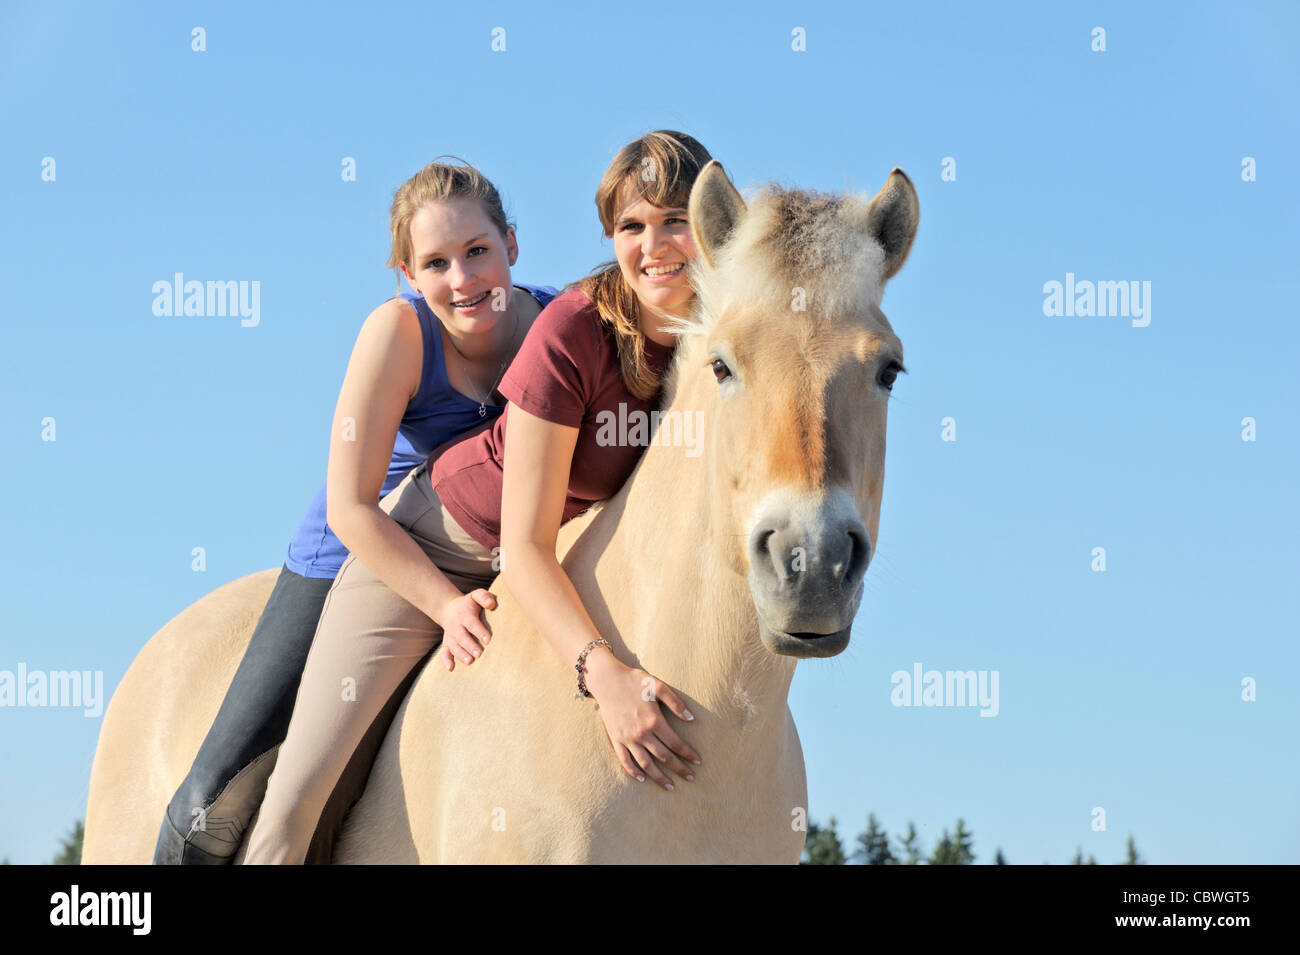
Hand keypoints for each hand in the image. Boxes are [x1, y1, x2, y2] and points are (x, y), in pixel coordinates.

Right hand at [435, 589, 495, 670]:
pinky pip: (444, 652)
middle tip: (480, 654)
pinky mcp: (447, 644)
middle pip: (462, 636)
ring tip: (470, 661)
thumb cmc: (469, 604)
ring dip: (461, 654)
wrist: (449, 609)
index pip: (472, 623)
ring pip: (454, 646)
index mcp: (465, 615)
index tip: (488, 640)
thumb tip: (491, 604)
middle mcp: (456, 626)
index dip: (479, 631)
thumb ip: (484, 597)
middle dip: (470, 645)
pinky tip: (451, 668)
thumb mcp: (476, 595)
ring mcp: (450, 636)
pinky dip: (446, 661)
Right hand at [585, 655, 700, 790]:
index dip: (688, 754)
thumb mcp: (657, 686)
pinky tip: (642, 779)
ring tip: (670, 786)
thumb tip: (691, 719)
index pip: (676, 743)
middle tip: (691, 778)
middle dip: (679, 769)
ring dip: (659, 777)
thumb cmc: (634, 681)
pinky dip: (633, 772)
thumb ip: (676, 703)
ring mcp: (627, 739)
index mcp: (654, 721)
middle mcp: (641, 734)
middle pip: (664, 757)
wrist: (606, 680)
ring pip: (646, 764)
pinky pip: (625, 760)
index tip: (698, 762)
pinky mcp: (616, 739)